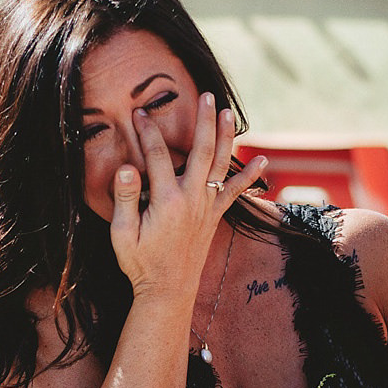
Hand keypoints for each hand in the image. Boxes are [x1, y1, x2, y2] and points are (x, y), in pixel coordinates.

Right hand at [109, 92, 266, 299]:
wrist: (167, 291)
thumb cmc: (141, 263)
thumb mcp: (122, 234)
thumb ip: (126, 199)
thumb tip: (126, 168)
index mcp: (166, 201)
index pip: (157, 156)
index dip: (147, 132)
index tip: (139, 114)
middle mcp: (192, 200)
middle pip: (202, 151)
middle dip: (203, 121)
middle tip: (205, 96)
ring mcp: (207, 207)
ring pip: (222, 165)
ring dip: (226, 137)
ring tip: (228, 112)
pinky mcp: (214, 217)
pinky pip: (236, 192)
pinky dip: (251, 177)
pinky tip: (265, 162)